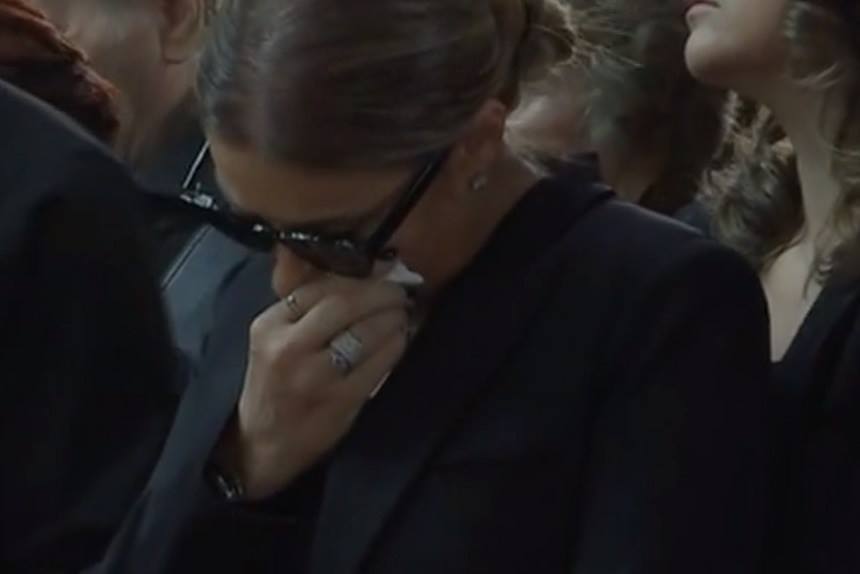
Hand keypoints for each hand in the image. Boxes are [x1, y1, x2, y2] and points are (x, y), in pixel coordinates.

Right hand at [217, 275, 409, 500]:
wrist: (262, 444)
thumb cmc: (274, 384)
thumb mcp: (274, 338)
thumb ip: (305, 306)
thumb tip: (357, 271)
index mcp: (269, 325)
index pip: (320, 286)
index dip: (358, 276)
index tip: (380, 272)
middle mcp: (289, 346)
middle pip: (346, 303)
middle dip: (381, 292)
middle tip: (399, 292)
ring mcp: (316, 375)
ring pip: (366, 330)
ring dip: (393, 317)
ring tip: (401, 315)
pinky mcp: (341, 399)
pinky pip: (380, 361)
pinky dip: (396, 344)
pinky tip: (399, 339)